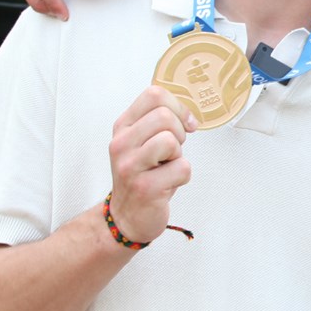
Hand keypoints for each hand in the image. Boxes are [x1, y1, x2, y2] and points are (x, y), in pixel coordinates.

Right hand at [106, 85, 197, 242]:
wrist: (126, 216)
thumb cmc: (141, 176)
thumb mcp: (141, 142)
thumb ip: (158, 122)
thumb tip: (189, 112)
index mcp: (123, 127)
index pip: (154, 95)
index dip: (178, 107)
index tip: (185, 124)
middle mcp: (122, 144)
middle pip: (164, 116)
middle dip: (179, 133)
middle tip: (172, 151)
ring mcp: (130, 166)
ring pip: (171, 141)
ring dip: (178, 155)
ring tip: (166, 166)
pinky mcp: (145, 188)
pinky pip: (182, 168)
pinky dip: (182, 176)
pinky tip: (168, 183)